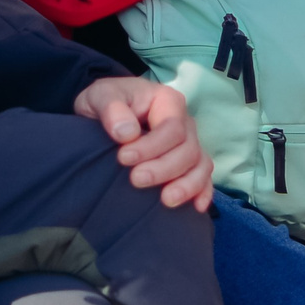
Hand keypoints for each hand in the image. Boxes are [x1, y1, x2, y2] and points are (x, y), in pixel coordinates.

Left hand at [76, 76, 213, 210]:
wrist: (105, 116)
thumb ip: (111, 109)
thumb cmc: (105, 103)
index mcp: (167, 101)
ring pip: (200, 165)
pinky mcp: (188, 164)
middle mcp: (184, 122)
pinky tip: (196, 207)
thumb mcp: (100, 96)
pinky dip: (203, 192)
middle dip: (164, 168)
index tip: (123, 158)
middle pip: (188, 149)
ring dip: (187, 185)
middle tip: (136, 180)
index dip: (151, 146)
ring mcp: (189, 143)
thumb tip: (127, 133)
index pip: (171, 127)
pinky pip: (204, 178)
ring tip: (166, 200)